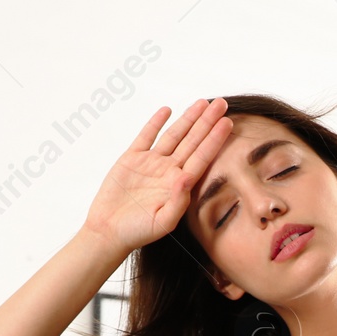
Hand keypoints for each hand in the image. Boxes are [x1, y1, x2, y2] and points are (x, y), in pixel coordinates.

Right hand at [82, 98, 232, 255]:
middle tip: (222, 103)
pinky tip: (167, 110)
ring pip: (174, 135)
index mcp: (180, 185)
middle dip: (207, 122)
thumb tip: (187, 178)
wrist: (109, 231)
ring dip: (188, 119)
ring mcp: (151, 163)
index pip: (202, 157)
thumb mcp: (163, 222)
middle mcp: (169, 171)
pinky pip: (146, 136)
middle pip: (192, 141)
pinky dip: (156, 123)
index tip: (227, 123)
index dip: (215, 139)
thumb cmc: (138, 232)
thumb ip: (178, 202)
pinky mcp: (132, 159)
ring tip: (202, 102)